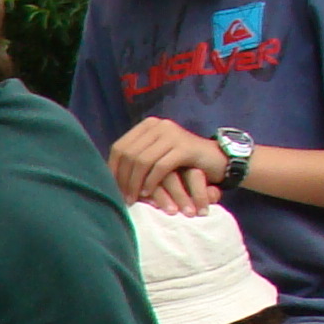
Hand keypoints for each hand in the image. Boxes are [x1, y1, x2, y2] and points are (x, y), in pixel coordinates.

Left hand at [109, 118, 226, 214]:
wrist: (215, 159)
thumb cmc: (181, 163)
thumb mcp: (156, 156)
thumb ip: (136, 159)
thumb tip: (107, 175)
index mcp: (147, 126)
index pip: (120, 147)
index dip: (113, 169)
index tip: (111, 189)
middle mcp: (158, 125)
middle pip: (129, 154)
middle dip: (123, 179)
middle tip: (123, 198)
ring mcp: (171, 134)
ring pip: (142, 160)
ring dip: (135, 183)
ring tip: (134, 198)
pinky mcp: (184, 146)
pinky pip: (160, 166)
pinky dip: (151, 181)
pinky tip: (148, 193)